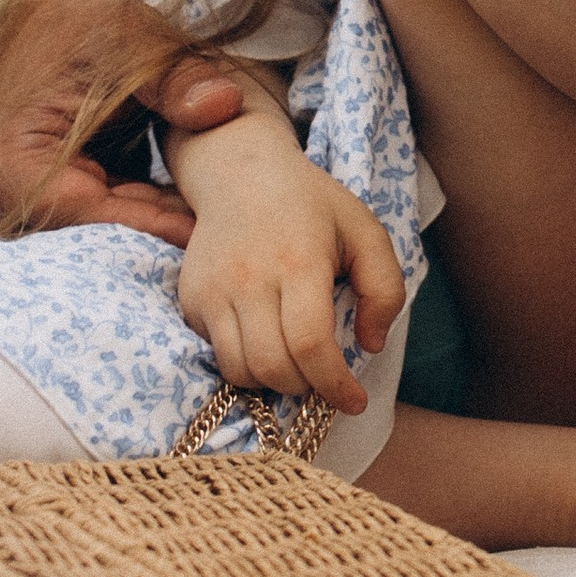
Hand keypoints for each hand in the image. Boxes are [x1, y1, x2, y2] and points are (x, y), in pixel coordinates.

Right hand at [0, 0, 248, 245]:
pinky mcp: (59, 203)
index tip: (197, 226)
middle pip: (86, 241)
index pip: (79, 214)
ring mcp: (31, 205)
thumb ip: (179, 79)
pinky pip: (106, 226)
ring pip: (100, 241)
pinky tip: (196, 208)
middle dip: (151, 234)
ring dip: (153, 229)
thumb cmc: (93, 24)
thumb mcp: (139, 42)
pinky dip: (149, 217)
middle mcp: (10, 196)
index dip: (141, 222)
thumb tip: (222, 105)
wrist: (64, 15)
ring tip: (212, 219)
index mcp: (13, 159)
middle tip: (217, 233)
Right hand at [169, 99, 405, 413]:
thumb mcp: (366, 232)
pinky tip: (264, 339)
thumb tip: (370, 345)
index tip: (354, 401)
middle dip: (305, 387)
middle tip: (323, 378)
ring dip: (272, 382)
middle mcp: (249, 279)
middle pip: (272, 367)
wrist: (242, 175)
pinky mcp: (191, 298)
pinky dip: (242, 362)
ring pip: (238, 369)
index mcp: (298, 262)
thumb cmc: (312, 206)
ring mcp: (213, 290)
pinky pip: (215, 352)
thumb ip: (384, 289)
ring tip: (295, 364)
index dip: (334, 384)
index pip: (310, 344)